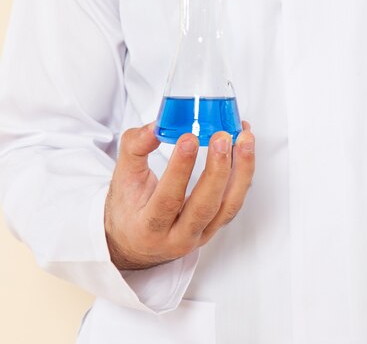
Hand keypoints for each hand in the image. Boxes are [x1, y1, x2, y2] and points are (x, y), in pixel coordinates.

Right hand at [104, 121, 254, 269]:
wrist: (135, 242)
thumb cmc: (128, 209)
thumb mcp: (121, 178)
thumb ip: (135, 148)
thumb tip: (157, 125)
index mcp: (148, 227)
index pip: (168, 200)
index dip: (180, 169)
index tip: (189, 138)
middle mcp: (177, 237)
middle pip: (205, 206)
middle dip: (218, 169)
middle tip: (222, 137)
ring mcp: (201, 235)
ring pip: (228, 206)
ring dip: (241, 170)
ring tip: (245, 139)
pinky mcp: (215, 228)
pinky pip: (234, 202)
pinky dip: (243, 174)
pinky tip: (244, 150)